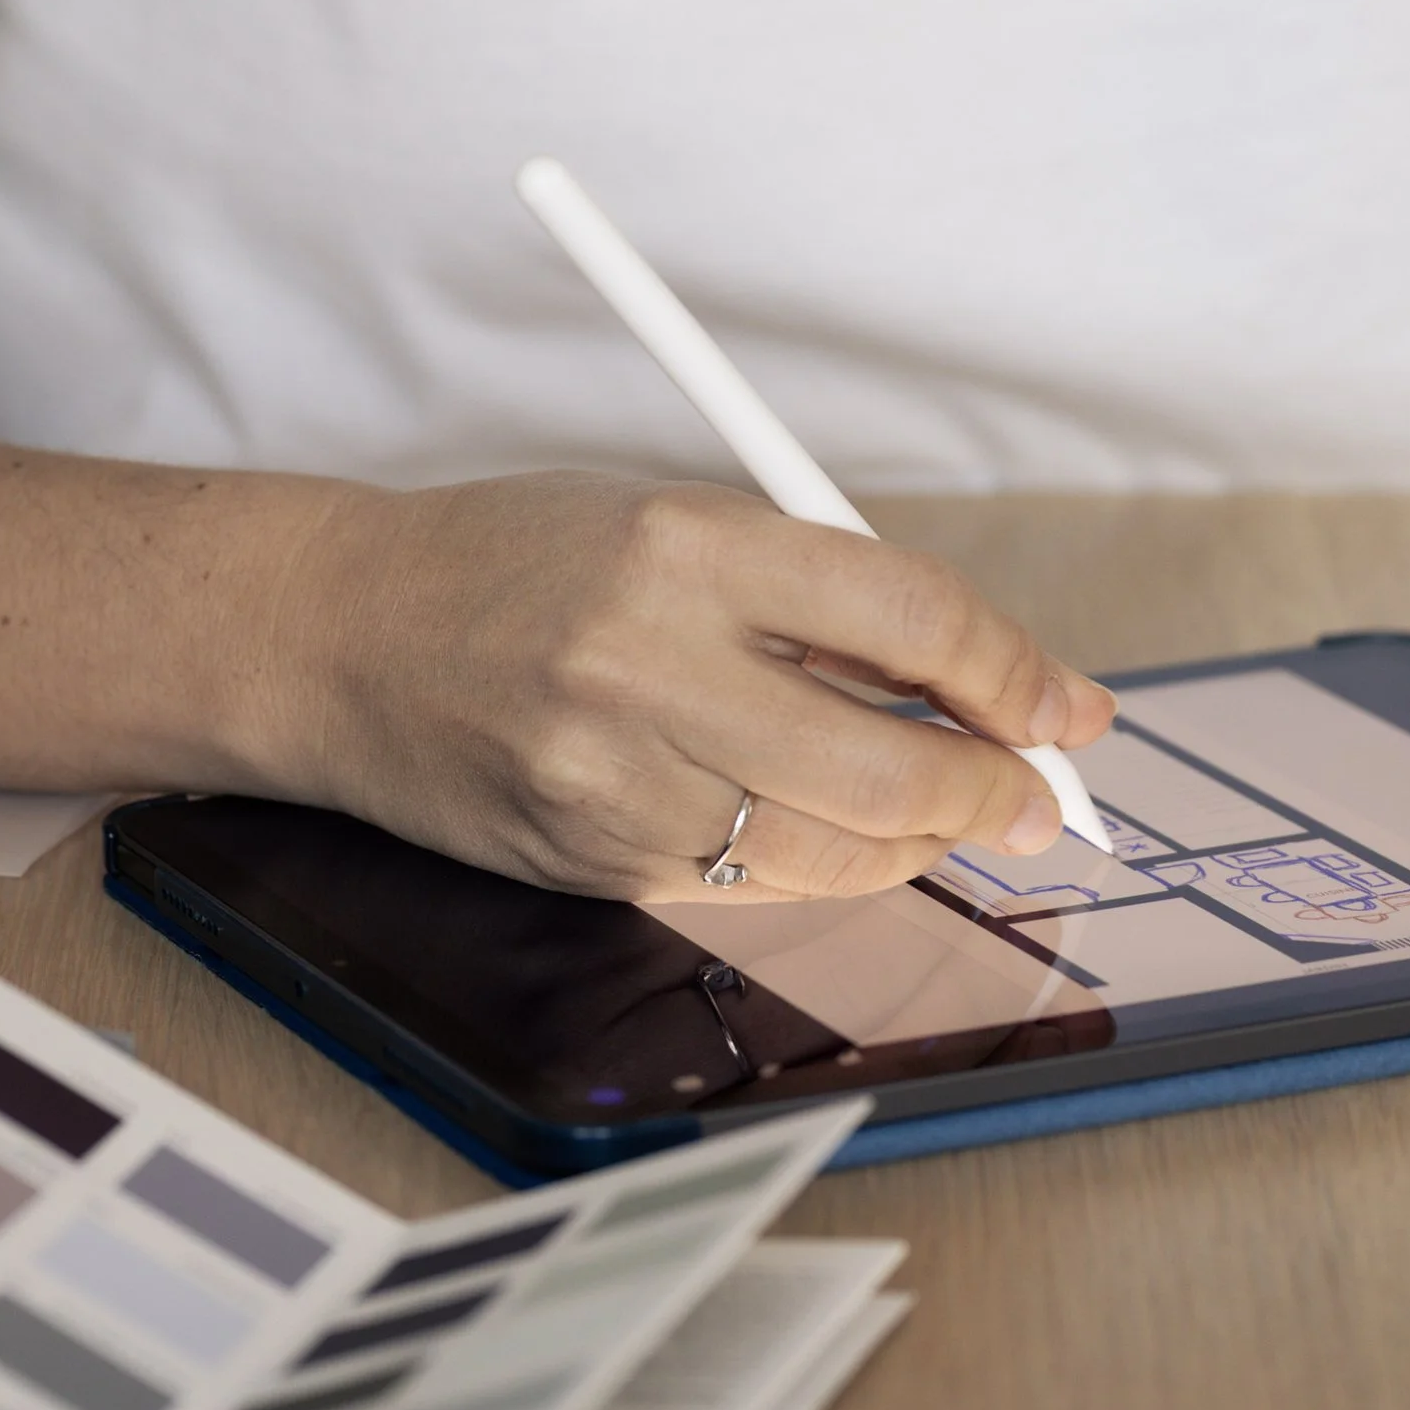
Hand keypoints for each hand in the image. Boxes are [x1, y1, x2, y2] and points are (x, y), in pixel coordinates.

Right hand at [280, 469, 1114, 904]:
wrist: (341, 636)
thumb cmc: (524, 559)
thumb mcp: (680, 521)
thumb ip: (820, 592)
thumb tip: (985, 671)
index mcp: (687, 543)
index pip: (910, 615)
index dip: (1014, 671)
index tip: (1068, 707)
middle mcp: (651, 663)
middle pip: (891, 762)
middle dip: (995, 787)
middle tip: (1039, 789)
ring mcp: (616, 778)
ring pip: (836, 848)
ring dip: (925, 841)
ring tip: (956, 811)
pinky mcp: (593, 863)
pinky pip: (756, 887)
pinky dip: (829, 868)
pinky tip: (851, 836)